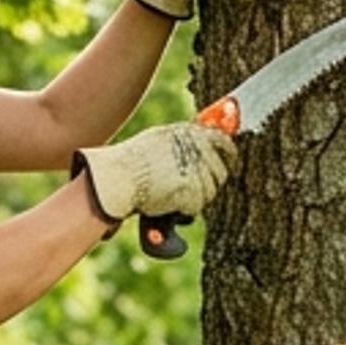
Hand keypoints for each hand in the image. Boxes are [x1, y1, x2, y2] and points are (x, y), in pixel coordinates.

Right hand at [73, 121, 236, 226]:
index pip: (222, 140)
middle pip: (220, 172)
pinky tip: (164, 205)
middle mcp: (196, 148)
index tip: (230, 161)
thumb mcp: (159, 141)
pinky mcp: (193, 192)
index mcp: (189, 132)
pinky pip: (195, 209)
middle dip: (209, 184)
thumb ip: (182, 142)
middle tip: (193, 191)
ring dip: (193, 200)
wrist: (115, 179)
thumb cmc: (129, 163)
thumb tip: (204, 142)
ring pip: (209, 193)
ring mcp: (197, 170)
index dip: (229, 154)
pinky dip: (181, 212)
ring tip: (170, 197)